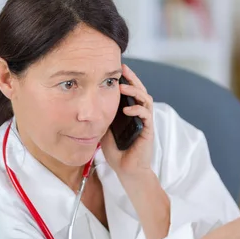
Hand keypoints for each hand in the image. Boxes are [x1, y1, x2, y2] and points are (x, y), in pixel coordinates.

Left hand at [101, 64, 154, 178]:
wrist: (126, 169)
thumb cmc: (117, 151)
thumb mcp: (105, 129)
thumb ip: (103, 117)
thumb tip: (91, 105)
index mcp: (131, 112)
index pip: (131, 92)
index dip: (126, 80)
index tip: (117, 70)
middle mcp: (139, 114)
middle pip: (140, 90)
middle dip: (133, 78)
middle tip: (124, 69)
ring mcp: (145, 121)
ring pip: (145, 99)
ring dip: (135, 91)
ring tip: (123, 87)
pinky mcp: (148, 130)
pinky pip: (146, 115)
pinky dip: (137, 109)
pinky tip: (128, 109)